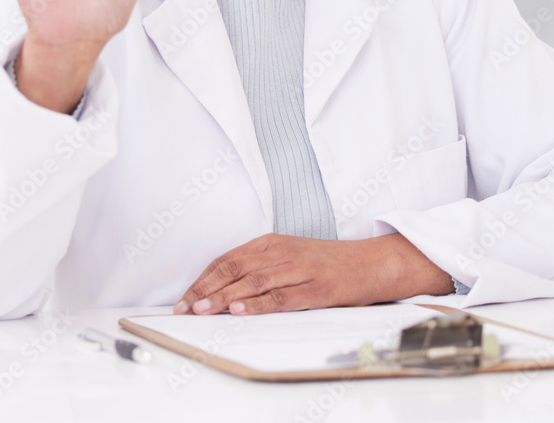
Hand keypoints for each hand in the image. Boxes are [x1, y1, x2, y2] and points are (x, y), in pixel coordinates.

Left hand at [173, 233, 452, 315]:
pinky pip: (280, 297)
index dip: (203, 279)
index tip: (185, 297)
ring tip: (202, 309)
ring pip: (252, 283)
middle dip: (206, 290)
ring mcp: (298, 270)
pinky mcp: (315, 289)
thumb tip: (223, 287)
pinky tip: (240, 310)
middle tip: (185, 307)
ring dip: (223, 297)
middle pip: (234, 270)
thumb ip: (259, 266)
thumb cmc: (326, 262)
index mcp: (271, 243)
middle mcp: (281, 253)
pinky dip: (257, 304)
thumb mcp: (289, 255)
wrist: (369, 263)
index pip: (228, 260)